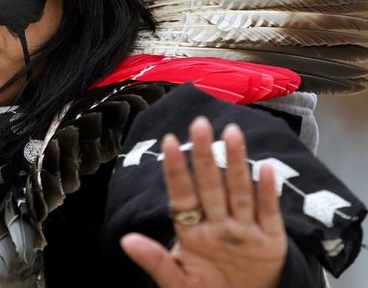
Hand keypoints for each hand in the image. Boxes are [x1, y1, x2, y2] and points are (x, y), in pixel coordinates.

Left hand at [120, 117, 287, 287]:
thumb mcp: (177, 282)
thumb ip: (155, 261)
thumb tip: (126, 241)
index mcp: (192, 232)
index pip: (182, 195)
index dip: (176, 170)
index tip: (168, 141)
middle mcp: (217, 224)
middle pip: (210, 185)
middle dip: (204, 155)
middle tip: (199, 123)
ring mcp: (244, 230)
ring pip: (238, 191)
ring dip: (236, 162)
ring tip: (232, 133)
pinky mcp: (270, 241)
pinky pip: (268, 212)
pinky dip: (267, 192)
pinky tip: (264, 168)